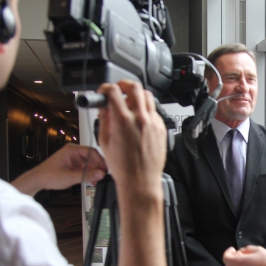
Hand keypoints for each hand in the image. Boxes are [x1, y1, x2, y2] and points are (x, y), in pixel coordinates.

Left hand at [11, 143, 106, 195]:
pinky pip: (84, 167)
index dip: (100, 161)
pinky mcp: (72, 164)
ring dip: (93, 171)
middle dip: (97, 167)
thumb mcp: (70, 177)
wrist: (37, 180)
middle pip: (91, 157)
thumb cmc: (49, 176)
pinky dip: (88, 173)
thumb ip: (87, 175)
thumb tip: (102, 174)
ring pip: (89, 163)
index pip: (91, 152)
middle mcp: (73, 151)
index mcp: (72, 150)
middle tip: (103, 177)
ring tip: (97, 181)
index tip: (105, 170)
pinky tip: (91, 181)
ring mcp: (73, 158)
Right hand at [96, 81, 166, 199]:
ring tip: (130, 104)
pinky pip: (155, 111)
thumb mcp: (105, 142)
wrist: (140, 181)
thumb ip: (104, 121)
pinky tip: (139, 119)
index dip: (106, 88)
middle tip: (119, 89)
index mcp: (123, 121)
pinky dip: (146, 110)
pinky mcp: (161, 129)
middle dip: (124, 84)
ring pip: (148, 96)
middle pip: (135, 87)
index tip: (104, 92)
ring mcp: (153, 123)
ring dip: (137, 95)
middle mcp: (140, 119)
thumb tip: (104, 108)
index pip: (114, 91)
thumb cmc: (123, 168)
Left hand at [223, 246, 265, 265]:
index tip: (233, 249)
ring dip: (235, 265)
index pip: (225, 258)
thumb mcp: (257, 249)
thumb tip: (241, 251)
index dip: (227, 252)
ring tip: (244, 261)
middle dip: (231, 258)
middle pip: (227, 265)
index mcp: (240, 262)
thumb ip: (246, 249)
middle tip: (239, 254)